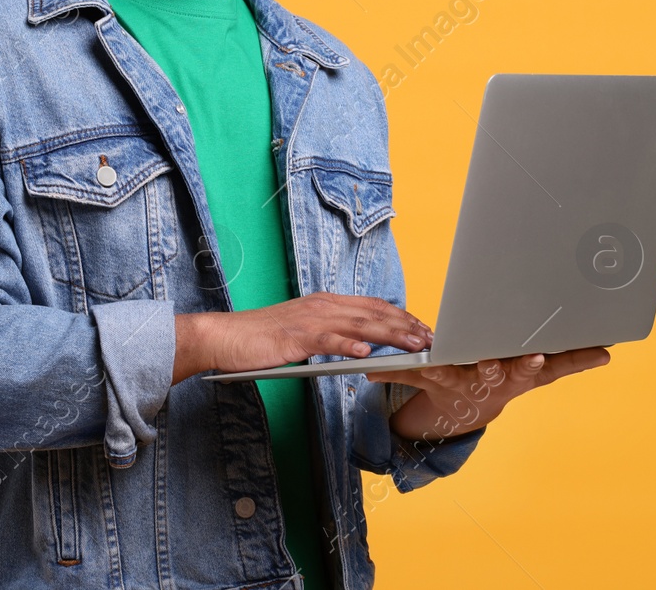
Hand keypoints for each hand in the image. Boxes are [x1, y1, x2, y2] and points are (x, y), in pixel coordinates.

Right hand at [173, 293, 432, 382]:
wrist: (224, 337)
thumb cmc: (262, 339)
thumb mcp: (303, 332)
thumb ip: (332, 334)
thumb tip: (361, 345)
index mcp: (325, 303)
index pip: (373, 306)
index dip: (401, 316)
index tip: (423, 329)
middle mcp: (322, 305)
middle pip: (373, 313)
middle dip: (406, 326)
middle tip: (431, 339)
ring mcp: (309, 320)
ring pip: (358, 324)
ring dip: (390, 334)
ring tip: (413, 345)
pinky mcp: (294, 337)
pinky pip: (327, 339)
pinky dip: (348, 344)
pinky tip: (366, 352)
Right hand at [364, 346, 610, 441]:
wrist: (472, 405)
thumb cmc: (450, 382)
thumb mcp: (426, 378)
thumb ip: (399, 372)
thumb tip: (367, 369)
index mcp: (475, 378)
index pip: (483, 374)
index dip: (492, 369)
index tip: (498, 365)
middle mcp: (502, 378)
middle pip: (516, 371)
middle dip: (528, 363)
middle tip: (539, 356)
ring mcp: (523, 376)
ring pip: (548, 368)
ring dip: (572, 359)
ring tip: (597, 351)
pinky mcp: (539, 372)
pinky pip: (565, 365)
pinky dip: (585, 357)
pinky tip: (607, 349)